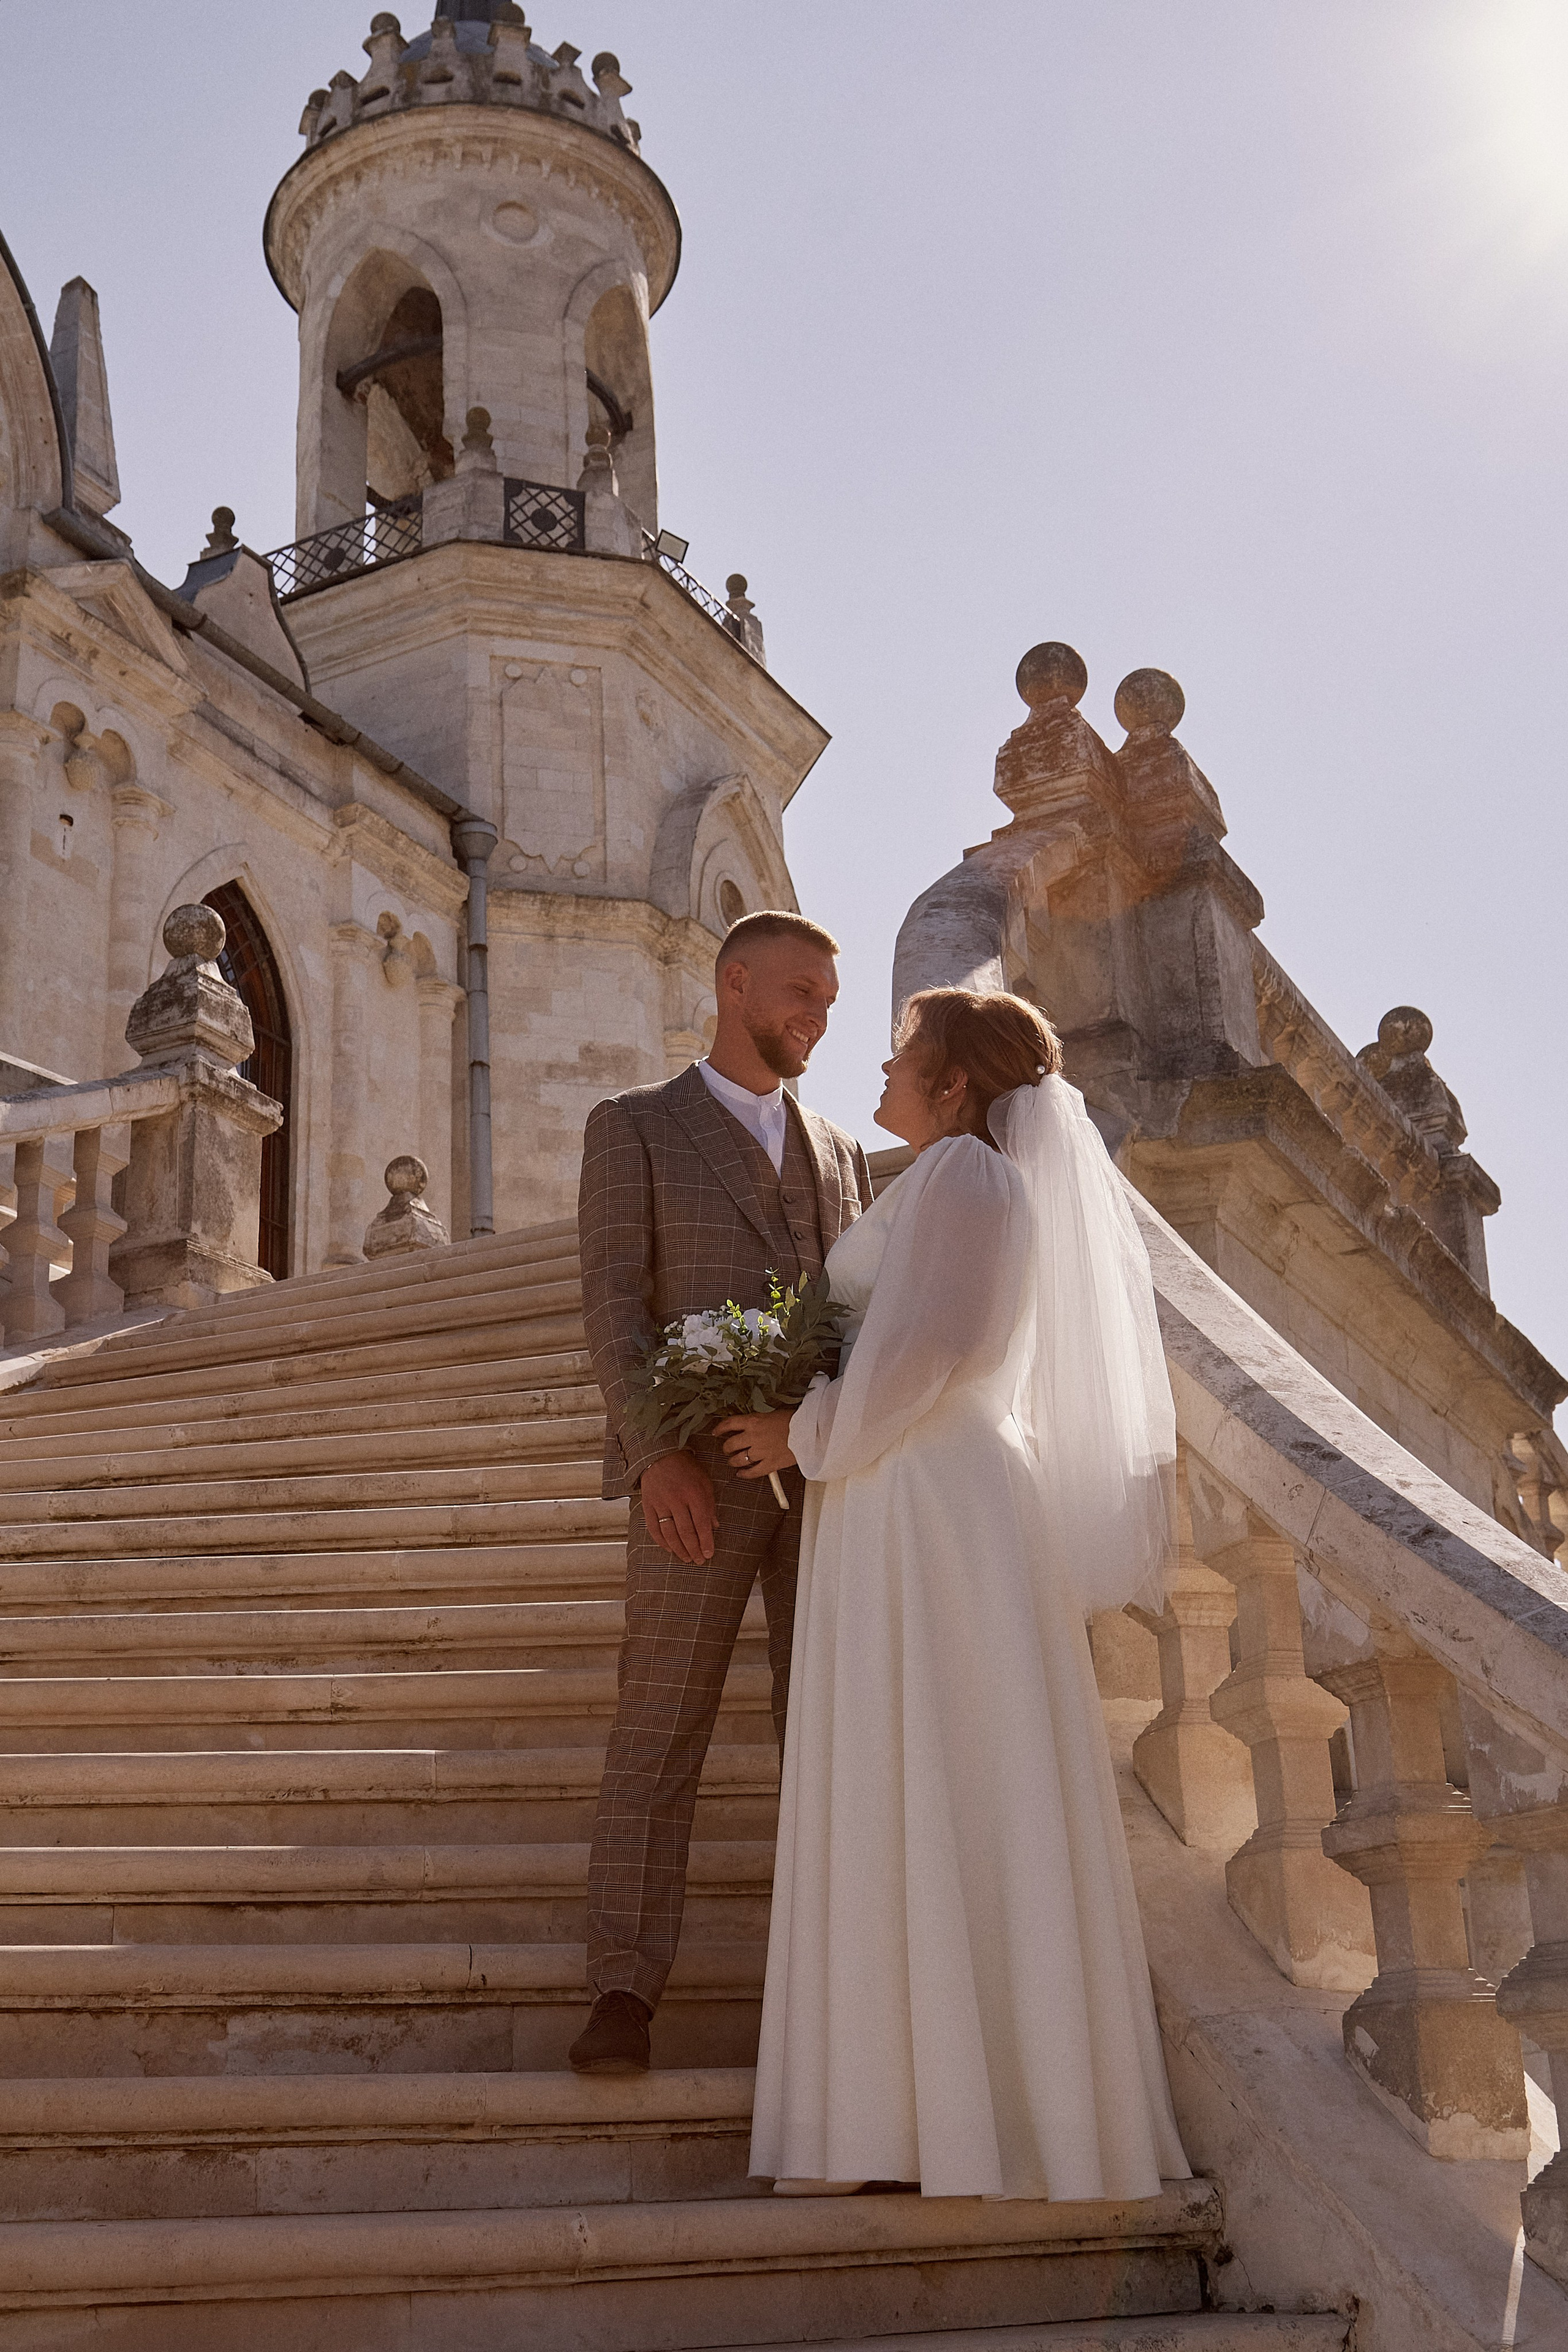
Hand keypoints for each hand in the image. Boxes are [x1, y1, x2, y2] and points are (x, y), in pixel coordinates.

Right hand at [638, 1449, 715, 1563]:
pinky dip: (661, 1541)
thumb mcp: (704, 1482)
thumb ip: (710, 1504)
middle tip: (699, 1560)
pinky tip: (669, 1549)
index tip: (709, 1554)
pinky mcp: (648, 1504)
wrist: (660, 1454)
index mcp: (694, 1493)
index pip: (702, 1524)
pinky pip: (654, 1527)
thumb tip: (714, 1526)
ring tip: (686, 1558)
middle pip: (686, 1532)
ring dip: (679, 1549)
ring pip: (670, 1533)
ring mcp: (660, 1503)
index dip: (706, 1542)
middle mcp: (677, 1500)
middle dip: (694, 1549)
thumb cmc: (686, 1468)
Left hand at [715, 1410, 797, 1481]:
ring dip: (733, 1461)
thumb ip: (758, 1421)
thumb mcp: (772, 1414)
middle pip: (730, 1445)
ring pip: (738, 1460)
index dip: (720, 1428)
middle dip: (726, 1448)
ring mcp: (761, 1452)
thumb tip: (749, 1425)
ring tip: (733, 1461)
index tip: (716, 1432)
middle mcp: (754, 1437)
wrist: (810, 1431)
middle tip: (727, 1449)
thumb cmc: (794, 1420)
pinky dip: (745, 1474)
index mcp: (754, 1421)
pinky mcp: (770, 1464)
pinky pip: (753, 1472)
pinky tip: (741, 1474)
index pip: (729, 1424)